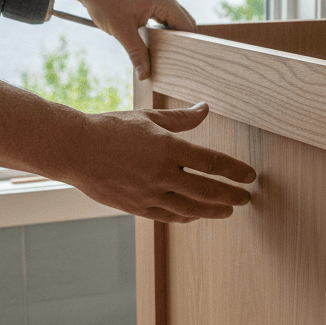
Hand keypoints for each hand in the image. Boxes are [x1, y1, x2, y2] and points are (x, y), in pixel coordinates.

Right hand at [69, 102, 255, 222]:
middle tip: (246, 198)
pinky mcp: (137, 207)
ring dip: (213, 210)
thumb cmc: (111, 129)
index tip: (250, 176)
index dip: (235, 171)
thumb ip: (181, 118)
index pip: (212, 162)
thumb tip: (205, 108)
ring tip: (228, 211)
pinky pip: (169, 216)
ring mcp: (150, 194)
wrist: (75, 150)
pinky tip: (197, 215)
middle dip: (231, 196)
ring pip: (191, 208)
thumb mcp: (148, 118)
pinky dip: (187, 216)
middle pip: (207, 190)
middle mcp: (162, 174)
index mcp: (168, 148)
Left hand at [80, 0, 195, 80]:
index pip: (187, 25)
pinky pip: (164, 16)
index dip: (189, 44)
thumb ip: (137, 54)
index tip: (187, 61)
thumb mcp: (122, 32)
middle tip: (179, 62)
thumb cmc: (104, 1)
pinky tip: (157, 42)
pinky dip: (164, 29)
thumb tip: (145, 75)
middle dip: (182, 41)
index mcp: (163, 0)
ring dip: (173, 35)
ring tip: (169, 54)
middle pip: (184, 22)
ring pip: (174, 19)